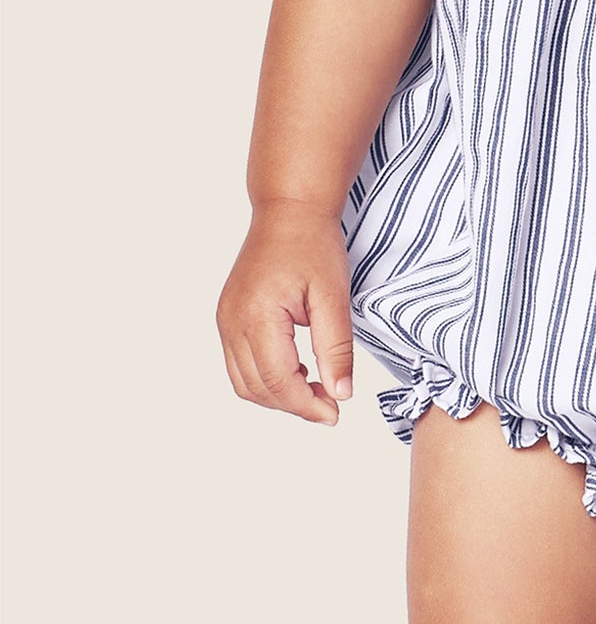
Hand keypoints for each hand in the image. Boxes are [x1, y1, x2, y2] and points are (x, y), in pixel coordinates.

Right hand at [216, 200, 355, 425]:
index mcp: (257, 315)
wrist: (289, 210)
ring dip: (277, 395)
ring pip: (244, 382)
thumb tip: (341, 394)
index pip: (278, 380)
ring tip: (315, 389)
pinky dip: (265, 378)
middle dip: (294, 404)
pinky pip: (239, 364)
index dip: (307, 404)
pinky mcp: (227, 317)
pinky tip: (296, 370)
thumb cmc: (312, 243)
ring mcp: (225, 320)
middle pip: (258, 388)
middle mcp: (232, 321)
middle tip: (330, 404)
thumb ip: (336, 347)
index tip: (334, 413)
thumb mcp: (333, 294)